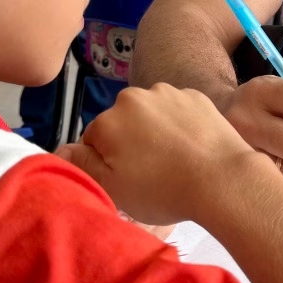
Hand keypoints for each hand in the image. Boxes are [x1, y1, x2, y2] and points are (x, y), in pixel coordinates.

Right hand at [57, 84, 268, 226]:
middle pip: (122, 124)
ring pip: (150, 116)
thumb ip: (81, 164)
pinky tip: (193, 149)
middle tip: (150, 174)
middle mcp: (134, 96)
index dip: (105, 164)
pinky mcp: (197, 96)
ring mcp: (169, 92)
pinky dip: (180, 126)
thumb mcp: (112, 188)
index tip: (126, 181)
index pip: (93, 141)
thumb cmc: (162, 189)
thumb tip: (59, 149)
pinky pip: (178, 112)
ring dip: (155, 133)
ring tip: (174, 162)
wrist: (223, 180)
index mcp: (108, 119)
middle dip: (129, 144)